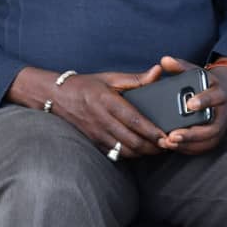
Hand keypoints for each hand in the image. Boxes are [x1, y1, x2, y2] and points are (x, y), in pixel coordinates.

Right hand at [9, 65, 165, 158]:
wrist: (55, 96)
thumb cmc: (85, 86)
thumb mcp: (109, 78)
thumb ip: (136, 79)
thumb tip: (158, 72)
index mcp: (106, 101)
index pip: (134, 120)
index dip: (153, 131)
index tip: (168, 135)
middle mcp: (101, 119)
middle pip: (133, 140)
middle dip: (154, 146)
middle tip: (170, 144)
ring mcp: (96, 133)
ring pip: (126, 150)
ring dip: (145, 152)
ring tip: (158, 147)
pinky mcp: (94, 141)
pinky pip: (116, 154)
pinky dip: (131, 154)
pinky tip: (140, 149)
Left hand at [158, 56, 226, 154]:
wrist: (217, 92)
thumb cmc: (202, 82)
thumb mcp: (193, 71)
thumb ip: (179, 66)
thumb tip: (165, 61)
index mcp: (218, 93)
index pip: (215, 97)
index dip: (204, 101)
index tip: (189, 104)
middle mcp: (222, 112)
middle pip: (213, 128)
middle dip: (193, 133)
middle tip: (173, 135)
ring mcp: (219, 126)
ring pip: (209, 141)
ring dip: (189, 144)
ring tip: (169, 143)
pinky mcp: (213, 136)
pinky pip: (204, 147)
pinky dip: (189, 149)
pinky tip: (173, 148)